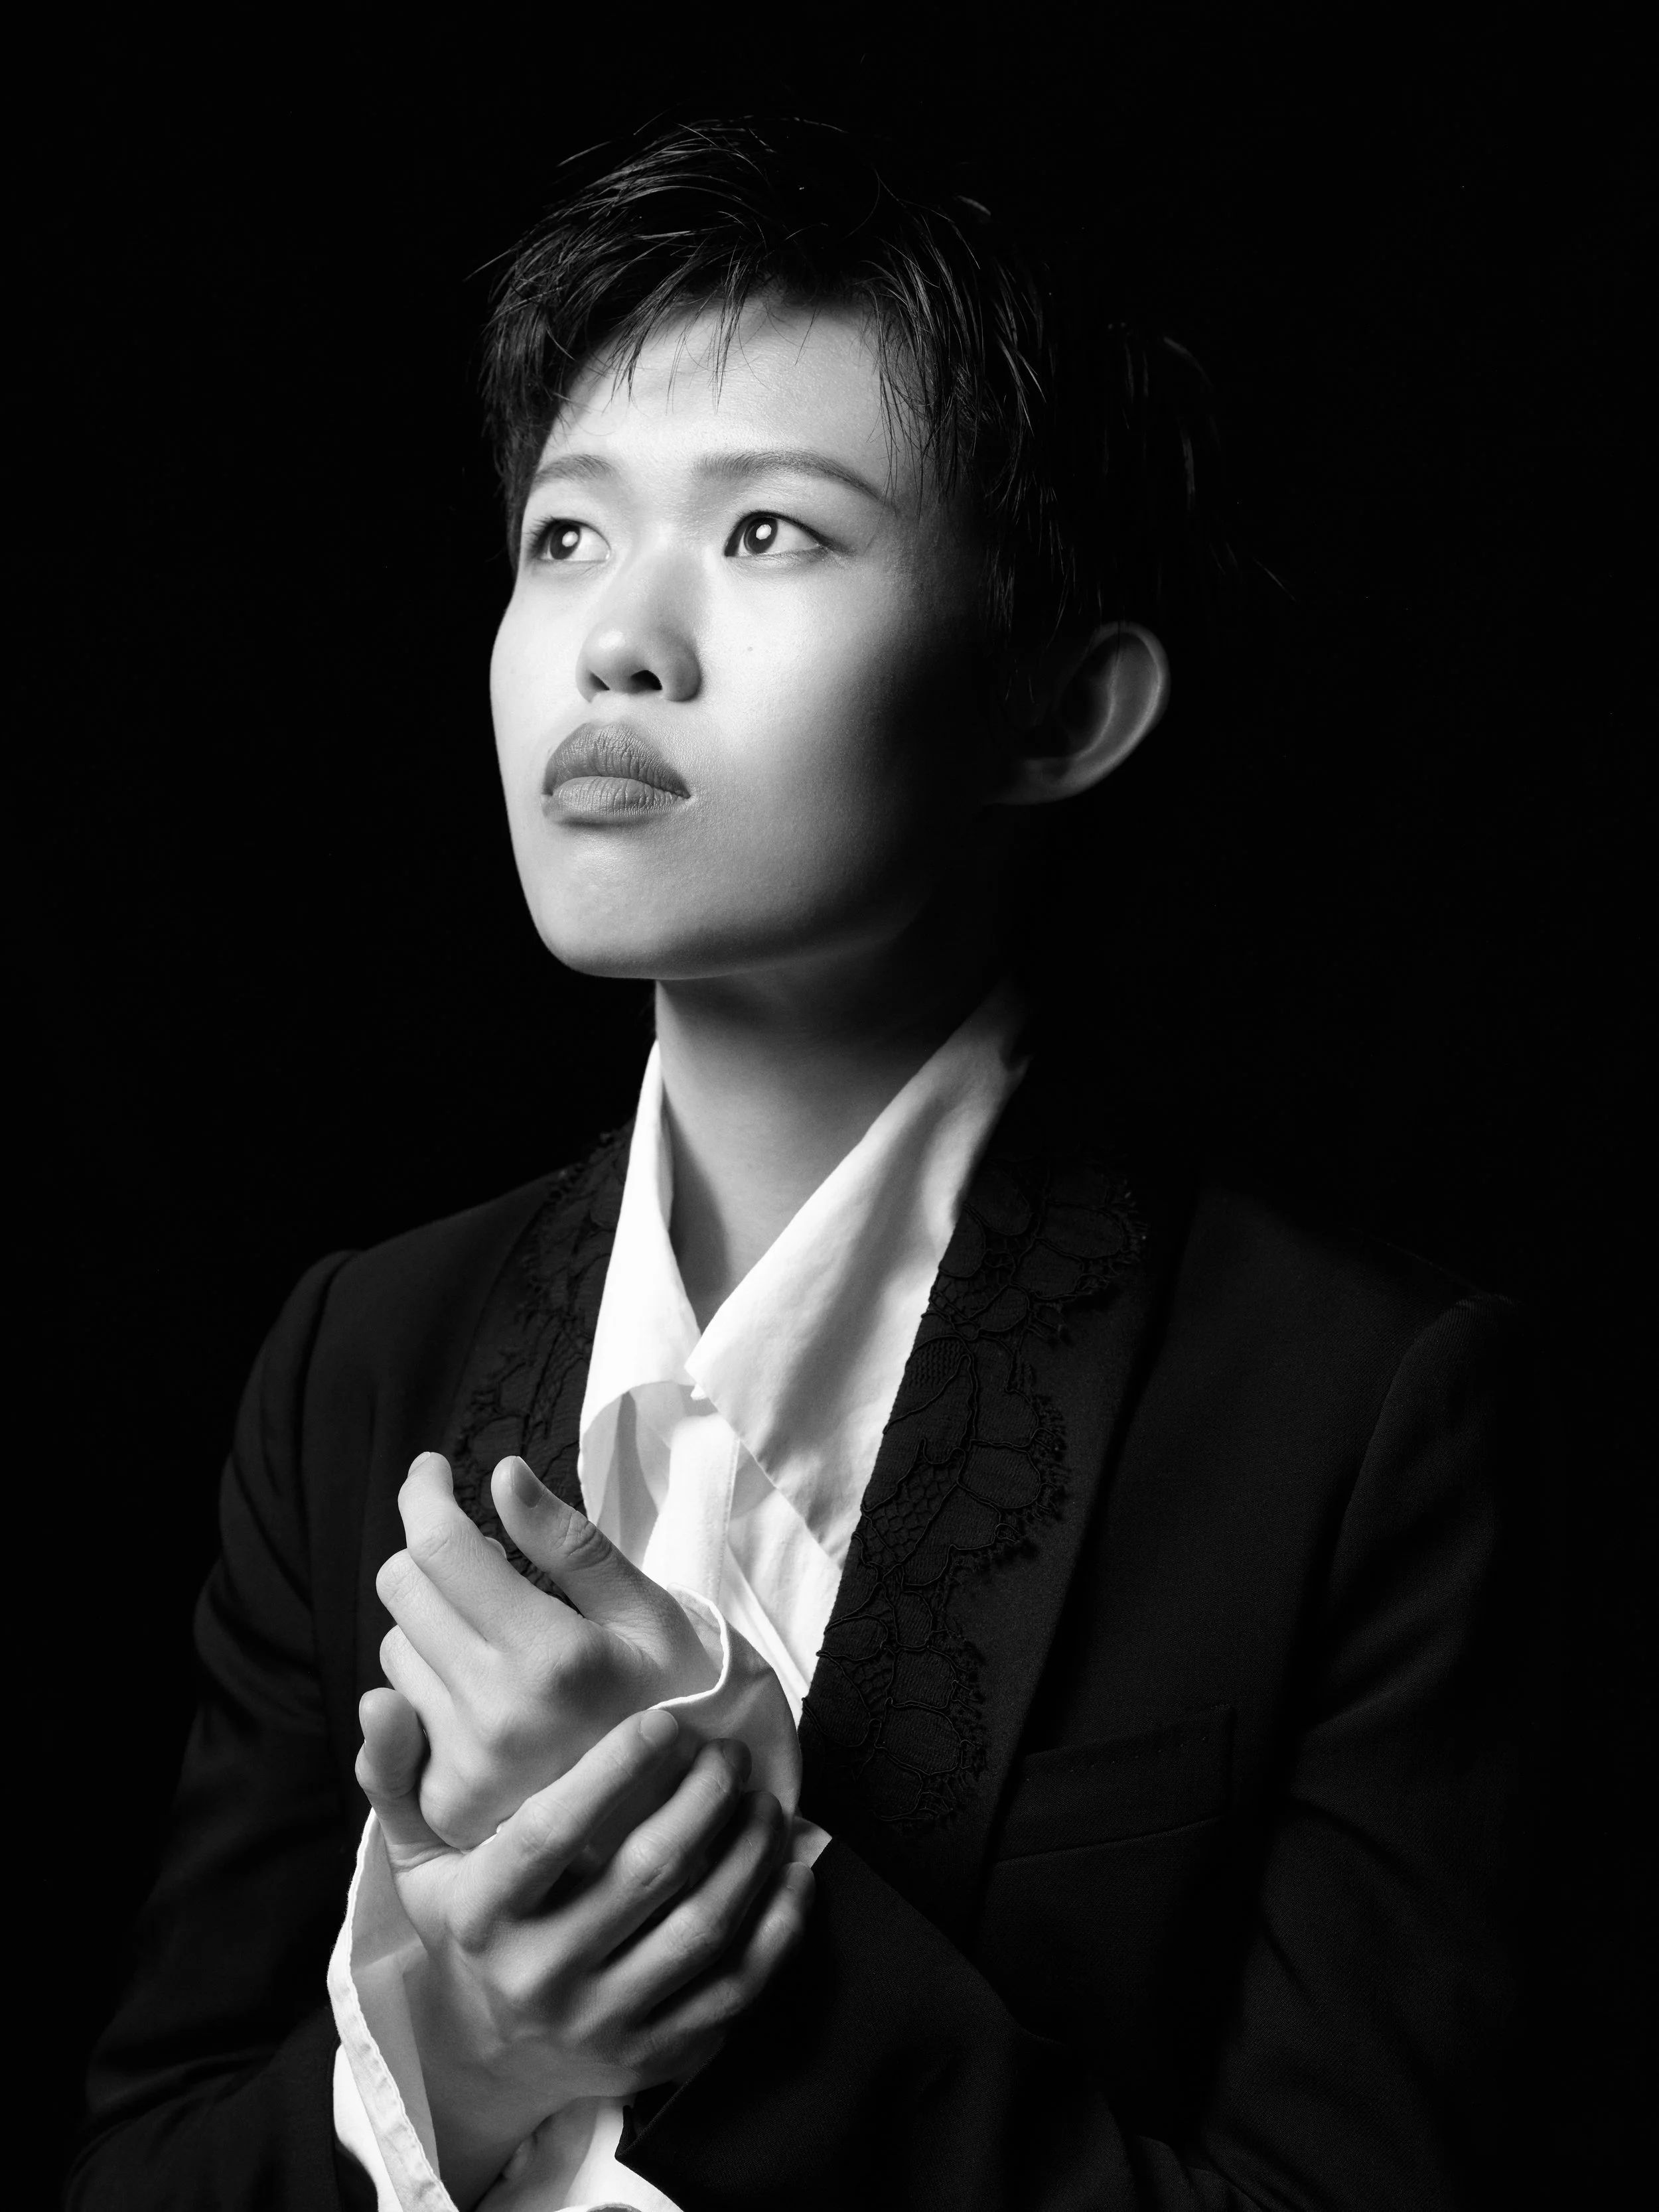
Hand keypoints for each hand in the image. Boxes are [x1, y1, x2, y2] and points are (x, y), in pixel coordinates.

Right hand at [358, 1691, 811, 2209]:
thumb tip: (382, 1697)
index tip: (666, 1720)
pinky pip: (737, 1990)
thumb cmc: (465, 1927)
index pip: (554, 1834)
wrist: (487, 2059)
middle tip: (729, 1752)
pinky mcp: (657, 2056)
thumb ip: (397, 1775)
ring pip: (700, 1930)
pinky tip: (791, 1871)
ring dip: (747, 1853)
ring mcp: (604, 2023)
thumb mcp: (418, 1859)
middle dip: (703, 1800)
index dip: (617, 1770)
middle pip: (645, 1876)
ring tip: (763, 1798)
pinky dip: (777, 1927)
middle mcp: (542, 1976)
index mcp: (485, 1916)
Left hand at [376, 1452, 718, 1846]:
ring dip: (431, 1626)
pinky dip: (428, 1687)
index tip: (431, 1471)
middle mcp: (495, 1714)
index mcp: (551, 1657)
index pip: (442, 1548)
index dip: (424, 1493)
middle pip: (402, 1588)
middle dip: (431, 1554)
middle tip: (478, 1559)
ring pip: (395, 1650)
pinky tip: (480, 1693)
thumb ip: (570, 1544)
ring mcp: (463, 1765)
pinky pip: (399, 1715)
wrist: (683, 1820)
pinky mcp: (444, 1804)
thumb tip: (502, 1475)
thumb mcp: (645, 1613)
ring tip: (494, 1639)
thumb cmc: (674, 1698)